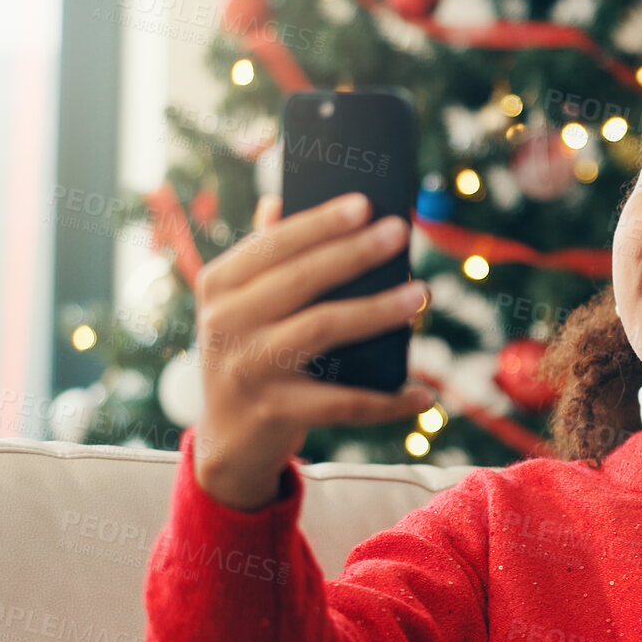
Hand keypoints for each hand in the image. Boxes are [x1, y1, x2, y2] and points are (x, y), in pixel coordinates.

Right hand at [191, 193, 435, 510]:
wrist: (226, 440)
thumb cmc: (249, 354)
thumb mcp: (241, 306)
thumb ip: (261, 257)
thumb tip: (280, 201)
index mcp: (219, 285)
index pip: (272, 244)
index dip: (318, 222)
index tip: (364, 203)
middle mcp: (226, 323)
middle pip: (301, 279)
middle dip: (355, 253)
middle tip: (400, 231)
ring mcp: (250, 368)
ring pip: (323, 328)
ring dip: (377, 311)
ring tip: (420, 295)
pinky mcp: (275, 412)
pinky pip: (343, 403)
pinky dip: (386, 401)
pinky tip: (422, 394)